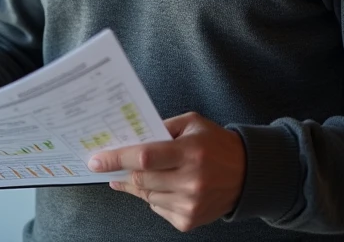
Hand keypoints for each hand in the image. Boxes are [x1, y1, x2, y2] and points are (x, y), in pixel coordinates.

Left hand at [88, 112, 245, 232]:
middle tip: (108, 165)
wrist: (247, 174)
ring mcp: (190, 204)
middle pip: (141, 179)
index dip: (116, 159)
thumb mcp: (191, 124)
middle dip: (121, 172)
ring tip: (145, 173)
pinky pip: (157, 209)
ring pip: (146, 196)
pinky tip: (167, 186)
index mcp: (190, 152)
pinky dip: (155, 197)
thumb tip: (128, 137)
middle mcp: (190, 181)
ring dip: (139, 184)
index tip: (96, 160)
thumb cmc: (216, 144)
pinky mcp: (189, 220)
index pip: (144, 157)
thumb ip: (161, 127)